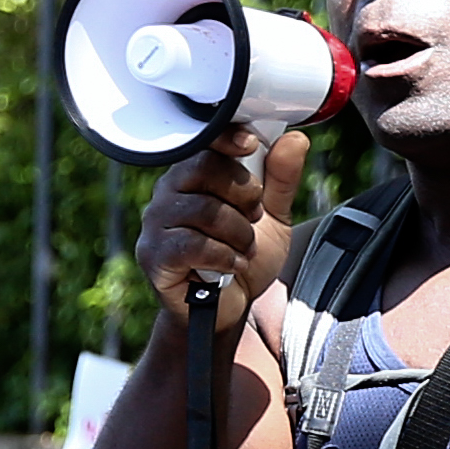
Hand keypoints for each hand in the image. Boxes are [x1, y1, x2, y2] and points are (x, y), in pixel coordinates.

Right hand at [132, 125, 308, 340]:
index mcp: (194, 175)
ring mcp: (156, 223)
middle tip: (254, 217)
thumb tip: (295, 139)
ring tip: (244, 249)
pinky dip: (223, 257)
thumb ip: (282, 179)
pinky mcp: (154, 254)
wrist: (226, 311)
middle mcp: (169, 192)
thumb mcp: (273, 218)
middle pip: (204, 168)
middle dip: (244, 194)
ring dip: (239, 233)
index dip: (228, 138)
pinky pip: (192, 244)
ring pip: (204, 209)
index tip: (251, 144)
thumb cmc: (241, 258)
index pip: (204, 141)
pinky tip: (231, 266)